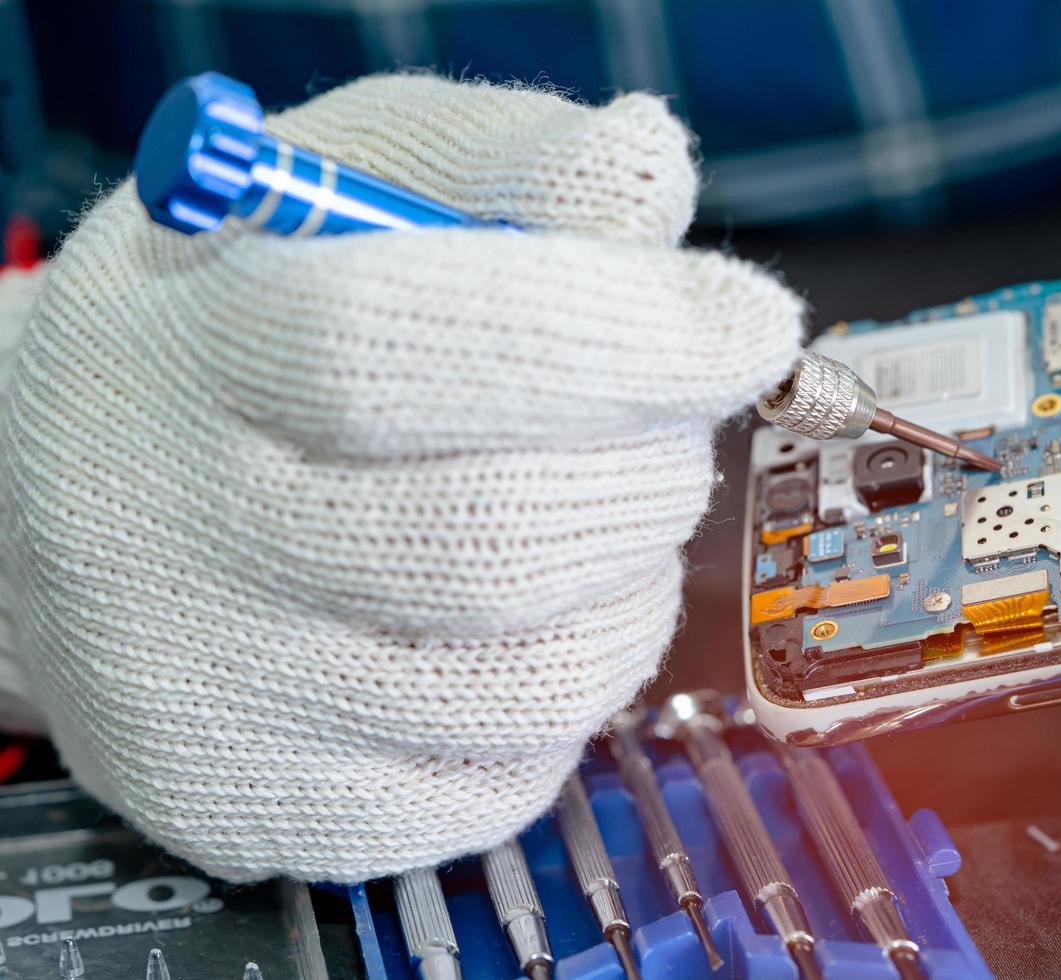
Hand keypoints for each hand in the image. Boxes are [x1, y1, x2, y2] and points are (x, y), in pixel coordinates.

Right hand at [0, 75, 800, 881]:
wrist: (74, 521)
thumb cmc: (237, 329)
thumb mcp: (330, 192)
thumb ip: (492, 163)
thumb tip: (646, 175)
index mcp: (190, 356)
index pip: (405, 349)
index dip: (617, 336)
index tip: (750, 322)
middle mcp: (186, 546)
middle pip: (497, 538)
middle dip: (651, 471)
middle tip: (670, 424)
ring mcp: (232, 703)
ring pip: (535, 678)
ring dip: (634, 584)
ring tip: (605, 515)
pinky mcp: (284, 809)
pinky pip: (515, 776)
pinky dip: (580, 690)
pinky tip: (538, 620)